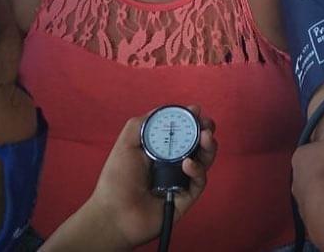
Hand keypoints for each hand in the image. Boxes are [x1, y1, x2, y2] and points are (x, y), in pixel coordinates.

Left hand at [83, 107, 216, 248]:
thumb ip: (142, 124)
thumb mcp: (126, 144)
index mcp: (161, 149)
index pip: (182, 130)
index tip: (195, 110)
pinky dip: (196, 170)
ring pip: (204, 160)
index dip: (191, 120)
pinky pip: (199, 181)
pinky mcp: (186, 197)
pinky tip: (187, 164)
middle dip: (206, 130)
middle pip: (198, 143)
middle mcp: (174, 162)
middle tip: (207, 124)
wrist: (115, 213)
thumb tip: (162, 110)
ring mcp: (181, 179)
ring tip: (206, 137)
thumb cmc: (117, 179)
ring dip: (208, 146)